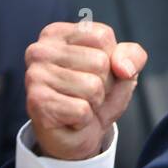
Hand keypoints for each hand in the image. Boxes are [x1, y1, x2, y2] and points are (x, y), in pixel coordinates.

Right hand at [24, 21, 146, 160]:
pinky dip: (84, 118)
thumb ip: (132, 56)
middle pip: (99, 61)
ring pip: (92, 86)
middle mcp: (40, 50)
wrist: (80, 134)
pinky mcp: (37, 102)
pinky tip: (71, 118)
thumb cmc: (98, 94)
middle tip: (88, 93)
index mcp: (57, 33)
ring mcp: (34, 75)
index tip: (95, 71)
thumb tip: (123, 67)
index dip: (111, 59)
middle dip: (104, 83)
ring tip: (81, 104)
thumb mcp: (123, 69)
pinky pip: (82, 109)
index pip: (102, 36)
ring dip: (94, 102)